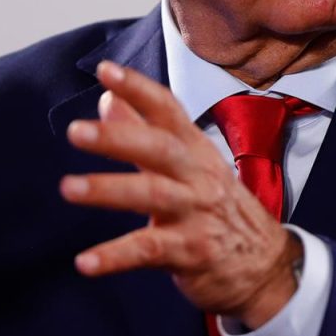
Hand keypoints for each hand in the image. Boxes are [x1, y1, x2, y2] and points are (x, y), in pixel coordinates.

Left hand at [61, 61, 300, 328]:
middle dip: (117, 137)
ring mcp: (197, 214)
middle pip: (159, 148)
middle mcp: (199, 176)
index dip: (138, 89)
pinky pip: (148, 251)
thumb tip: (106, 100)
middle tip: (75, 131)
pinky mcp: (191, 252)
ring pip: (152, 195)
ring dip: (108, 190)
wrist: (266, 266)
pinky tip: (84, 262)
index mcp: (196, 150)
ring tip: (69, 187)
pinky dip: (114, 257)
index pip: (168, 111)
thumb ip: (144, 132)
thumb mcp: (189, 166)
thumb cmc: (219, 209)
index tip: (106, 70)